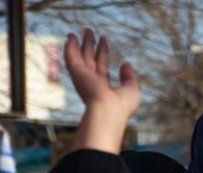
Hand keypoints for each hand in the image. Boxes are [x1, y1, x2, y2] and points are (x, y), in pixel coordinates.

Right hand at [65, 29, 139, 152]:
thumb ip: (130, 76)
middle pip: (90, 59)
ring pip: (81, 56)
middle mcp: (91, 82)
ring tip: (83, 30)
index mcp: (103, 87)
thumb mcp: (132, 89)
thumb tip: (126, 63)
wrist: (108, 111)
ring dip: (81, 43)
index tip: (104, 41)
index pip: (102, 66)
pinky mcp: (77, 74)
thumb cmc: (122, 105)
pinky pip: (71, 57)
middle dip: (90, 45)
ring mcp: (83, 78)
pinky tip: (71, 37)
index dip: (103, 53)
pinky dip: (70, 47)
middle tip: (90, 31)